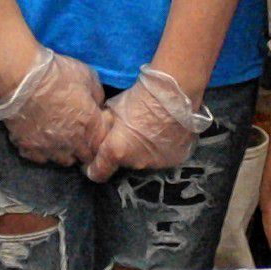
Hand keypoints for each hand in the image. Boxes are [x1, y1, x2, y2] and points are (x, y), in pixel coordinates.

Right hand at [0, 48, 105, 167]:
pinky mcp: (28, 148)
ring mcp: (49, 148)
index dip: (100, 139)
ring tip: (61, 140)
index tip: (95, 131)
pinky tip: (41, 140)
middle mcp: (72, 143)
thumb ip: (97, 96)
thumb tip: (97, 106)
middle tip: (79, 136)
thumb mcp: (88, 76)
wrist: (22, 77)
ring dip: (65, 152)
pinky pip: (39, 158)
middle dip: (85, 148)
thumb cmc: (58, 73)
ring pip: (63, 161)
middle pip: (84, 157)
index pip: (103, 145)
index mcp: (90, 125)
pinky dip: (42, 152)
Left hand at [83, 66, 210, 181]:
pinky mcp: (176, 159)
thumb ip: (105, 125)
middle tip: (130, 132)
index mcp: (116, 152)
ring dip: (144, 149)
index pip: (98, 173)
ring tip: (150, 129)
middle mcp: (136, 163)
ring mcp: (158, 164)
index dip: (94, 168)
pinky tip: (166, 132)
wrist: (173, 96)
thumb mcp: (112, 109)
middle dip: (125, 151)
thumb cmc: (139, 99)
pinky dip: (163, 147)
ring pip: (146, 159)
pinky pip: (165, 155)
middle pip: (125, 162)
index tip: (95, 161)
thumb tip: (101, 131)